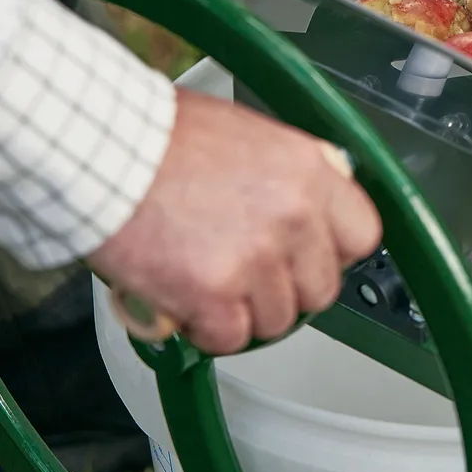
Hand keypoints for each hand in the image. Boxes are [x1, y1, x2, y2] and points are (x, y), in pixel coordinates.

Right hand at [88, 88, 380, 354]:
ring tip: (214, 282)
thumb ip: (294, 171)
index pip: (363, 234)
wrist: (107, 150)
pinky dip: (208, 329)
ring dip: (246, 311)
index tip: (313, 255)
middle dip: (289, 289)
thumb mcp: (253, 133)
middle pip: (322, 288)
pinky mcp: (214, 293)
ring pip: (277, 319)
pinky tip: (189, 301)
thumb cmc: (167, 136)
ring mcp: (256, 257)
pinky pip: (230, 338)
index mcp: (310, 171)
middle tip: (254, 276)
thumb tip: (316, 195)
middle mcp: (294, 215)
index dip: (335, 251)